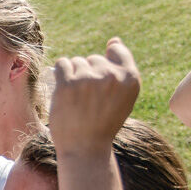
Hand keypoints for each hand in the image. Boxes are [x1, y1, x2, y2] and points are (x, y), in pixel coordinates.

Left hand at [47, 37, 141, 156]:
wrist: (85, 148)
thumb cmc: (103, 123)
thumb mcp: (122, 97)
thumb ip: (120, 70)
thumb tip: (114, 41)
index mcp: (130, 78)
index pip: (117, 51)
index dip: (107, 62)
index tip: (101, 81)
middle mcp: (111, 76)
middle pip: (93, 59)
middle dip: (88, 74)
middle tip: (87, 100)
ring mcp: (89, 79)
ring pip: (76, 62)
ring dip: (73, 76)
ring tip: (76, 99)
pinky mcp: (68, 83)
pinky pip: (62, 64)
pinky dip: (60, 74)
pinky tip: (63, 89)